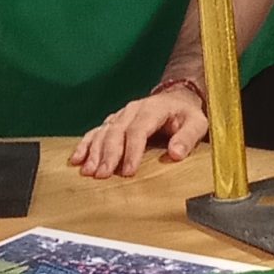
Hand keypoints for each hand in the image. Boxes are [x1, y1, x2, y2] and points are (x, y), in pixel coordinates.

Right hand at [69, 86, 208, 178]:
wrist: (176, 98)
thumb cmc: (186, 115)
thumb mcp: (197, 123)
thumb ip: (188, 137)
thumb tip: (175, 153)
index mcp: (153, 109)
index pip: (139, 130)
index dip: (132, 150)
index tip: (128, 171)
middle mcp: (132, 110)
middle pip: (116, 132)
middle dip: (108, 154)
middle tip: (102, 175)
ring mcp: (120, 115)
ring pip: (103, 132)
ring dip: (94, 152)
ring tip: (88, 171)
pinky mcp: (113, 122)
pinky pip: (95, 132)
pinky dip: (85, 145)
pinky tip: (76, 159)